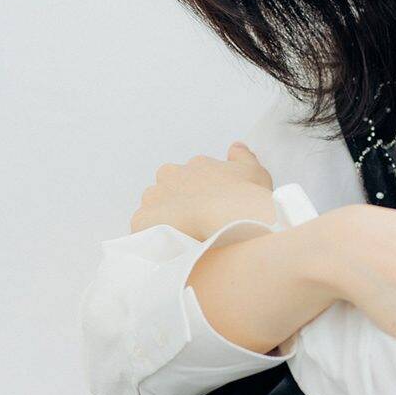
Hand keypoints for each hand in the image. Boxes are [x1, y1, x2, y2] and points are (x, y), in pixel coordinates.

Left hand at [129, 142, 277, 240]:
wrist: (230, 218)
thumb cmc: (244, 196)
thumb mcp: (253, 171)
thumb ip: (242, 156)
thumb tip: (236, 148)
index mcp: (195, 165)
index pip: (189, 177)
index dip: (198, 194)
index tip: (207, 207)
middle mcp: (171, 175)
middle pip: (167, 189)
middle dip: (176, 203)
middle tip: (193, 223)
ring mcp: (155, 197)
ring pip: (153, 208)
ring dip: (162, 219)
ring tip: (180, 237)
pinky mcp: (143, 219)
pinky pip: (142, 229)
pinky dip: (150, 236)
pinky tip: (166, 247)